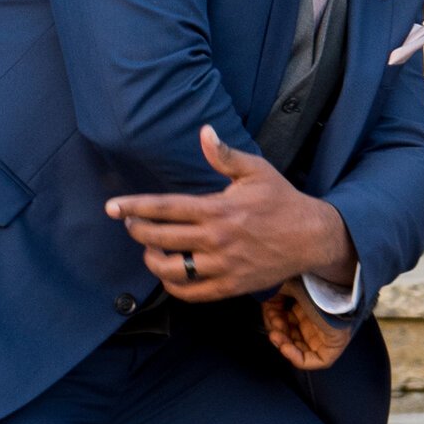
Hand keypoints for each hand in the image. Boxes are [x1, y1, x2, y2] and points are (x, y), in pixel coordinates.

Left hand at [108, 126, 352, 299]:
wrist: (311, 237)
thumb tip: (204, 131)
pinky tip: (168, 272)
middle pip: (159, 238)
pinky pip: (190, 292)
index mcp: (218, 209)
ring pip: (170, 269)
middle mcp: (216, 239)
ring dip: (151, 259)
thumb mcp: (257, 170)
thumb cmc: (282, 200)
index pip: (165, 208)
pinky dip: (172, 285)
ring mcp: (221, 266)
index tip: (112, 207)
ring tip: (149, 248)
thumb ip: (225, 155)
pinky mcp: (229, 286)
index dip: (134, 207)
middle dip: (137, 230)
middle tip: (131, 222)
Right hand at [262, 286, 350, 372]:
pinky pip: (315, 360)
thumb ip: (272, 301)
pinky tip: (285, 347)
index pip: (287, 322)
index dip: (274, 321)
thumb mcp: (284, 287)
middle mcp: (317, 320)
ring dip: (283, 344)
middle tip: (272, 325)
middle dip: (278, 332)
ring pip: (300, 349)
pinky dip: (297, 358)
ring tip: (276, 333)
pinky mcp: (335, 345)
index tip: (268, 313)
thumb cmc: (311, 278)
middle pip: (292, 336)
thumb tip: (266, 314)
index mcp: (308, 306)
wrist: (332, 278)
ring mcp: (326, 333)